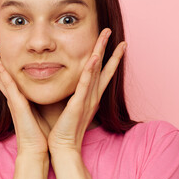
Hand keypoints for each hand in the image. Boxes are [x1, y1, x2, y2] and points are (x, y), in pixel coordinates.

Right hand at [0, 41, 50, 155]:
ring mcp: (12, 99)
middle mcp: (12, 96)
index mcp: (17, 96)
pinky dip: (0, 74)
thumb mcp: (39, 108)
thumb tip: (46, 84)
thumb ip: (38, 96)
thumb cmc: (40, 131)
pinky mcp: (17, 105)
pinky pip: (8, 86)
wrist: (37, 149)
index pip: (5, 74)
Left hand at [47, 28, 126, 155]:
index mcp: (90, 96)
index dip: (110, 58)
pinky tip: (93, 58)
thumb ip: (72, 94)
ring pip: (97, 71)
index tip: (116, 44)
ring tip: (106, 36)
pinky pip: (85, 85)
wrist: (62, 146)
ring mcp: (87, 99)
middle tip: (112, 32)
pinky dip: (90, 71)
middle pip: (103, 68)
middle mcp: (92, 96)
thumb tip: (68, 82)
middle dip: (109, 49)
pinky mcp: (78, 104)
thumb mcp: (70, 107)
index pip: (102, 73)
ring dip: (101, 53)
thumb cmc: (64, 129)